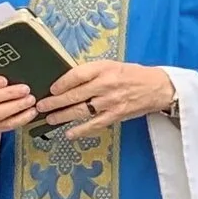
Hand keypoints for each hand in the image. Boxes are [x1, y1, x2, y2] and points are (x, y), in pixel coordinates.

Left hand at [38, 59, 177, 132]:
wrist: (157, 87)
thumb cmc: (132, 75)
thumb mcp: (112, 65)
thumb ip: (92, 72)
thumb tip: (67, 81)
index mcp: (104, 68)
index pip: (76, 75)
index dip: (61, 83)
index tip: (51, 89)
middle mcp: (106, 84)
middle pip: (74, 95)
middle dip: (54, 102)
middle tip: (41, 106)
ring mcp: (111, 101)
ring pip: (81, 110)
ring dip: (63, 116)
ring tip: (50, 119)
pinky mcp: (116, 115)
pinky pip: (95, 124)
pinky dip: (81, 130)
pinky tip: (69, 133)